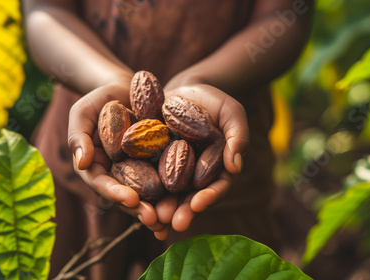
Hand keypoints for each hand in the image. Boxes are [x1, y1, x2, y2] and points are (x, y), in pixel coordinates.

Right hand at [67, 79, 165, 230]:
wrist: (123, 88)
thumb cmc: (97, 100)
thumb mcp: (82, 113)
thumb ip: (78, 136)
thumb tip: (81, 162)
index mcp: (96, 168)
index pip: (102, 184)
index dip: (115, 194)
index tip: (131, 199)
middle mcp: (117, 174)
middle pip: (126, 196)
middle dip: (140, 210)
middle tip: (154, 220)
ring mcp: (138, 170)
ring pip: (147, 193)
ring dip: (158, 208)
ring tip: (171, 220)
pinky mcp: (157, 162)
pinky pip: (167, 176)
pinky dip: (175, 190)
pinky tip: (190, 200)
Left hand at [152, 84, 248, 239]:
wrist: (183, 90)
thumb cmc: (213, 100)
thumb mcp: (231, 112)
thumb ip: (238, 136)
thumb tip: (235, 166)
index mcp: (217, 169)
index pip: (216, 187)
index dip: (209, 196)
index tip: (199, 203)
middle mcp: (195, 176)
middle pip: (190, 198)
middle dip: (183, 211)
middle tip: (175, 223)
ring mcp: (173, 173)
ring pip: (168, 195)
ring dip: (161, 208)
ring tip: (152, 219)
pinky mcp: (153, 164)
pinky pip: (145, 179)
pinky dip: (140, 191)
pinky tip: (131, 201)